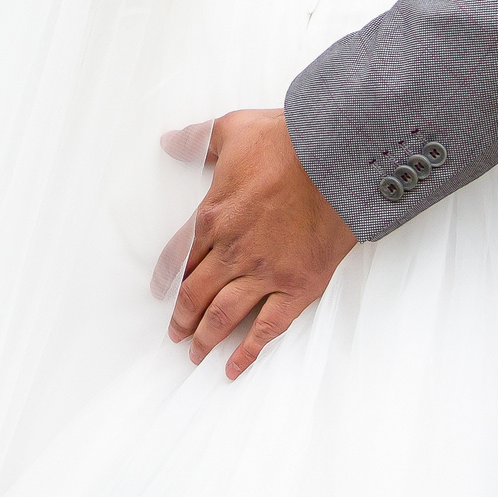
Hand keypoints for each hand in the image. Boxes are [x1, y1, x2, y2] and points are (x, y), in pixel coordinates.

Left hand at [162, 108, 356, 378]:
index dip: (167, 280)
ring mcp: (264, 272)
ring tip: (196, 354)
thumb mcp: (232, 129)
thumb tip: (170, 141)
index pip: (179, 257)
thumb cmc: (286, 141)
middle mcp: (232, 251)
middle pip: (195, 293)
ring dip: (206, 338)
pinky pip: (267, 327)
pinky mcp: (297, 286)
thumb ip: (198, 139)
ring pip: (224, 314)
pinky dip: (249, 351)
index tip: (160, 295)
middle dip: (182, 317)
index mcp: (212, 215)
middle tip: (175, 334)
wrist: (336, 159)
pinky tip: (235, 367)